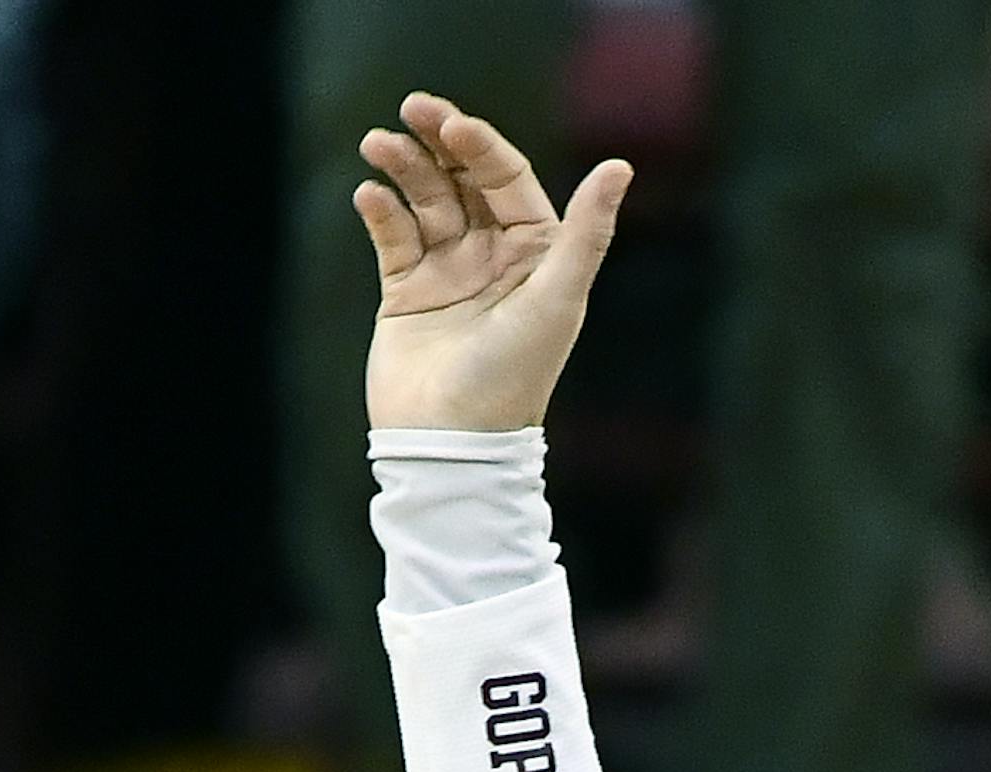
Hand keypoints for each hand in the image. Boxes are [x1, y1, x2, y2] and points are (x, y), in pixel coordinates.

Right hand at [356, 94, 631, 432]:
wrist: (452, 443)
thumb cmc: (513, 377)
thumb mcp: (557, 300)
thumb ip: (588, 234)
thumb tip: (621, 166)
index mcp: (536, 255)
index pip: (507, 178)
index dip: (480, 145)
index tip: (450, 124)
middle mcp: (493, 257)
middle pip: (462, 178)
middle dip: (436, 141)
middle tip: (410, 108)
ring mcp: (448, 271)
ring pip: (423, 198)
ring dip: (401, 167)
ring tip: (376, 146)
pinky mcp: (407, 290)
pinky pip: (392, 234)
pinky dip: (379, 209)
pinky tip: (369, 195)